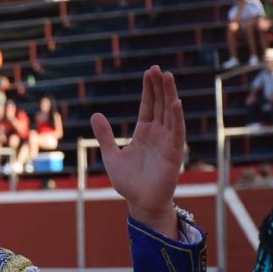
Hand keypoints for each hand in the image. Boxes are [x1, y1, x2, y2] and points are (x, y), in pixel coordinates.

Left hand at [91, 66, 184, 236]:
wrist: (140, 203)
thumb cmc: (128, 182)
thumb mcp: (111, 155)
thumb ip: (104, 136)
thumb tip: (95, 114)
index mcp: (144, 133)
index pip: (148, 106)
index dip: (149, 89)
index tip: (149, 72)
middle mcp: (158, 134)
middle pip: (160, 105)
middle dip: (160, 86)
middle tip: (158, 68)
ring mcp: (167, 142)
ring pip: (170, 113)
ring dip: (169, 95)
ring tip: (167, 76)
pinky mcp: (173, 153)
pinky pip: (176, 132)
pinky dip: (177, 117)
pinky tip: (175, 102)